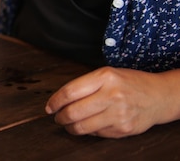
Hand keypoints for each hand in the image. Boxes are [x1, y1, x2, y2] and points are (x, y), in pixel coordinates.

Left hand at [45, 66, 179, 137]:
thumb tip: (60, 99)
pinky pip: (96, 133)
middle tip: (57, 117)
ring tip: (68, 124)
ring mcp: (119, 114)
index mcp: (105, 77)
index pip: (70, 91)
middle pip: (74, 111)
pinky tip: (88, 125)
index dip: (55, 101)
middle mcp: (112, 95)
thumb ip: (85, 84)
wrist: (158, 96)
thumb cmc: (129, 83)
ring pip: (83, 126)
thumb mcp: (107, 74)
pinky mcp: (123, 129)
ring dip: (70, 127)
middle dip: (60, 117)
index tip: (49, 106)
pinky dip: (88, 131)